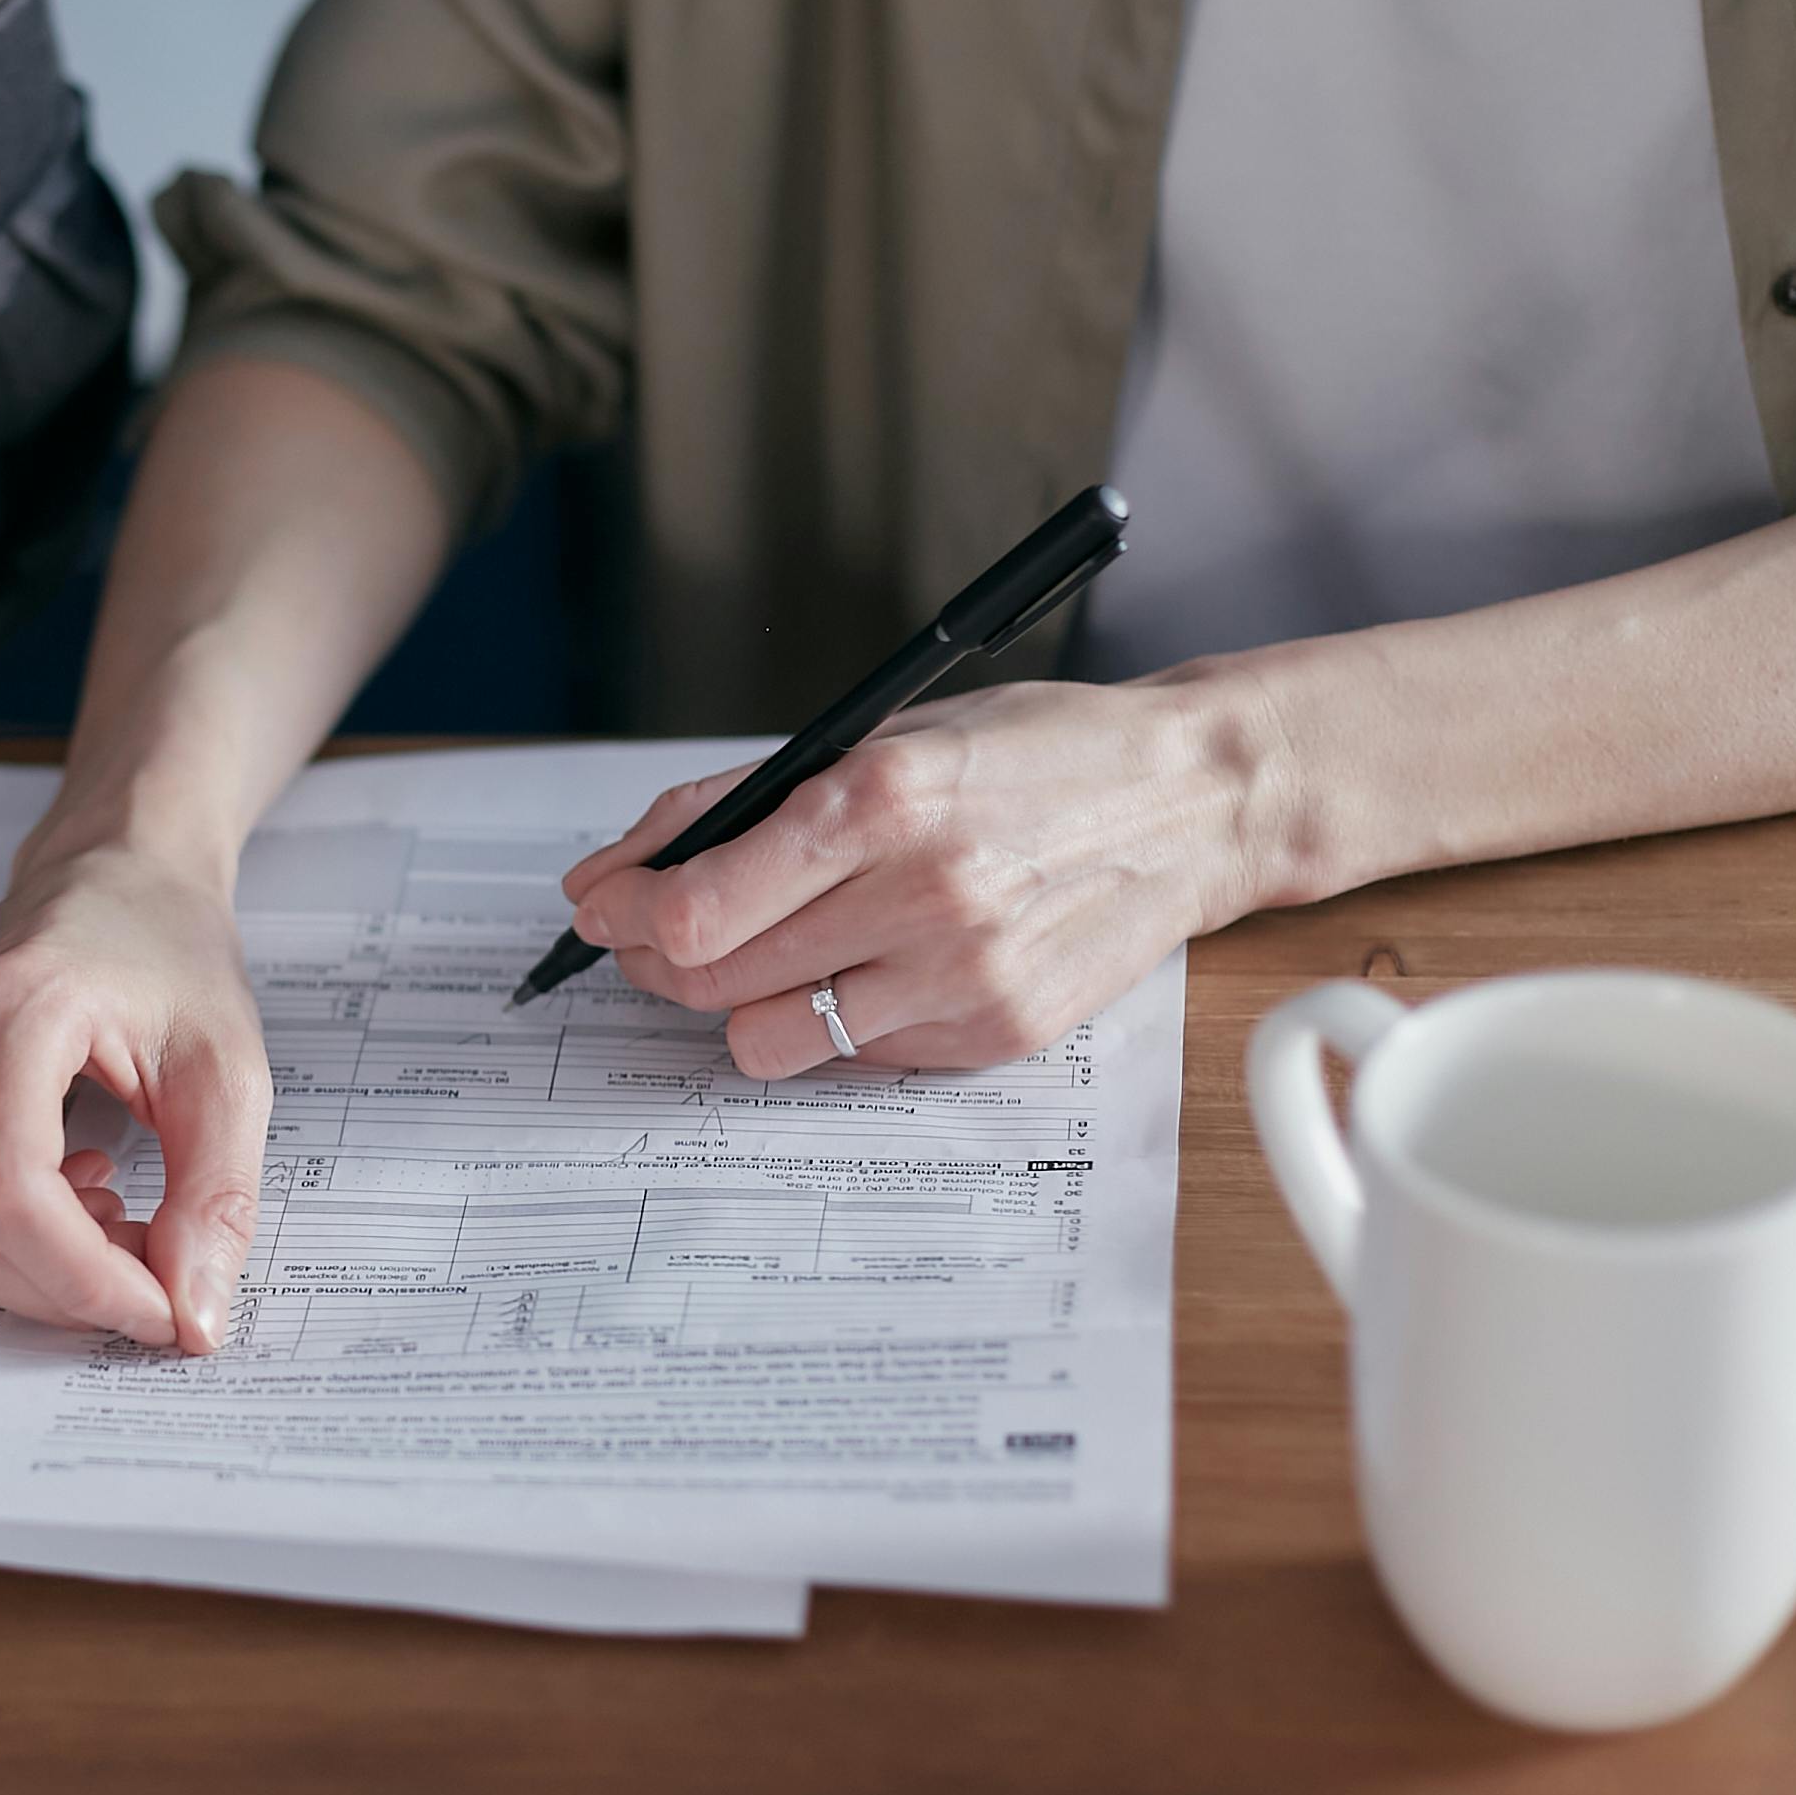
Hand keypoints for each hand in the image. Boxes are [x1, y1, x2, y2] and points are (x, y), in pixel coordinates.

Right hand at [0, 836, 268, 1348]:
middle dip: (60, 1289)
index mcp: (8, 1007)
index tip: (162, 1311)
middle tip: (146, 1266)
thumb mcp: (230, 1071)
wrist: (114, 875)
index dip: (85, 1282)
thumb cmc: (170, 953)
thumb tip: (191, 1321)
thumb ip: (215, 1199)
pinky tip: (53, 1196)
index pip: (8, 1196)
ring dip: (14, 1276)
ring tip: (100, 1219)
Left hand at [561, 672, 1281, 1076]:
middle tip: (651, 936)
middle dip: (655, 961)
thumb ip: (744, 802)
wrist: (1191, 803)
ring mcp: (964, 978)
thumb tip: (619, 871)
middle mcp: (923, 895)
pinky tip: (859, 969)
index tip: (604, 906)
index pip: (697, 908)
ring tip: (757, 957)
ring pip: (768, 1042)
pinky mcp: (996, 1036)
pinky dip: (828, 1021)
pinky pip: (854, 1060)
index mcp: (881, 799)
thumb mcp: (884, 735)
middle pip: (714, 981)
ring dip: (735, 1004)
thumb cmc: (1031, 755)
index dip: (626, 916)